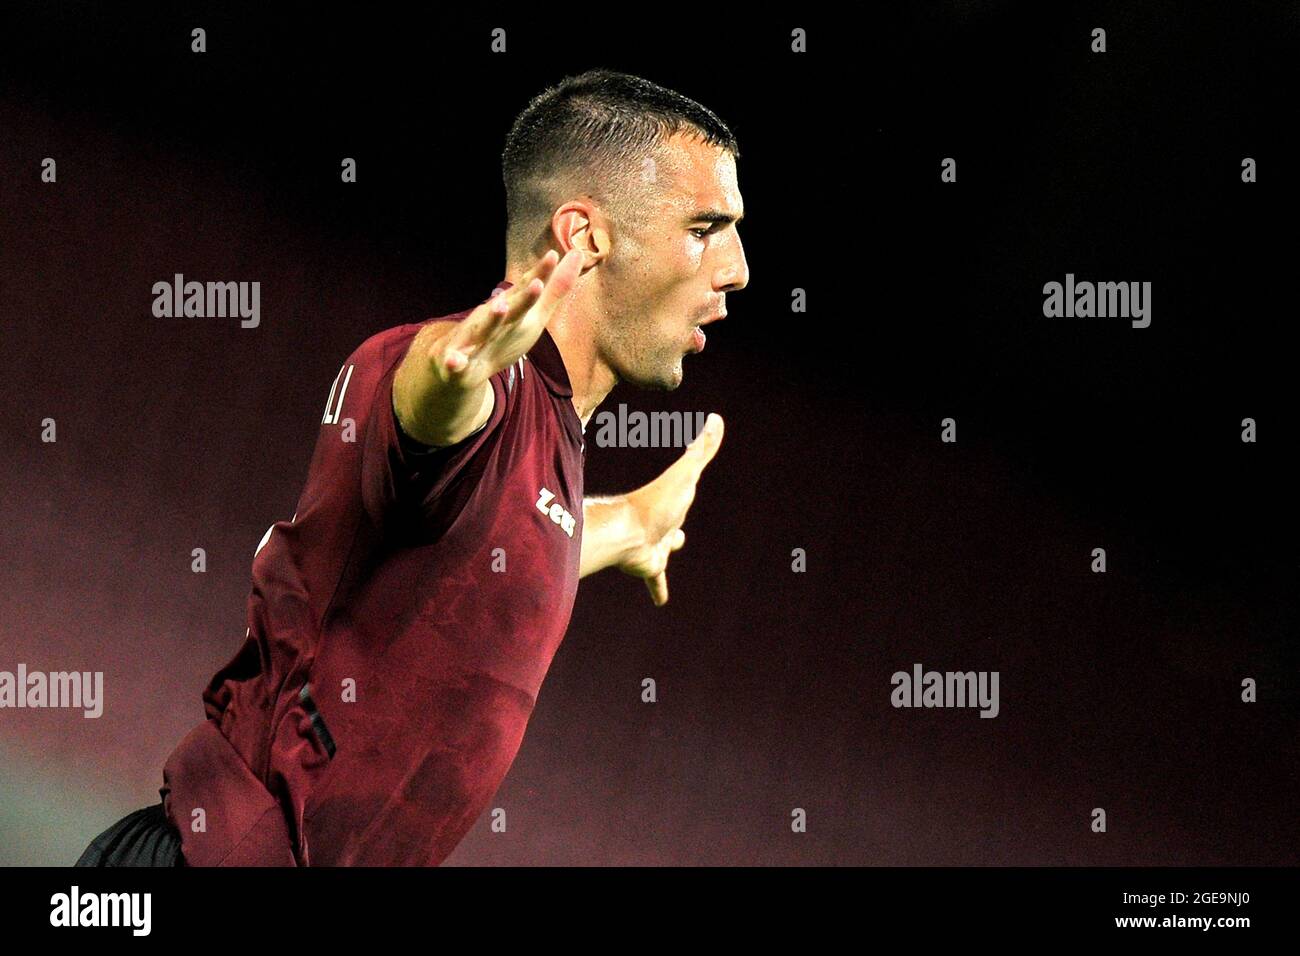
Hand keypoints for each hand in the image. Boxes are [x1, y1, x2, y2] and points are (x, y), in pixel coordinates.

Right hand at [433, 248, 582, 389]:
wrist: (457, 366)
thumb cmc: (502, 335)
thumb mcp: (532, 314)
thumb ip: (555, 289)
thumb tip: (578, 254)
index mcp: (510, 308)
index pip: (526, 289)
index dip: (539, 275)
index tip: (554, 256)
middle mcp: (492, 318)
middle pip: (510, 308)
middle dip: (523, 298)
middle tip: (537, 283)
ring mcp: (472, 338)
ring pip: (482, 329)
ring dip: (492, 318)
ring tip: (501, 305)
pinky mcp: (456, 362)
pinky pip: (454, 363)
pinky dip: (454, 362)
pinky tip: (454, 361)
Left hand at [620, 413, 724, 604]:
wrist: (627, 532)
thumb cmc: (656, 502)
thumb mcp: (685, 474)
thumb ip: (702, 450)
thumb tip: (717, 419)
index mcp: (674, 501)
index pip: (684, 491)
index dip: (688, 483)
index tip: (690, 476)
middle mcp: (664, 522)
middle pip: (674, 521)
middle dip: (677, 519)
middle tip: (679, 522)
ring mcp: (656, 544)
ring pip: (664, 549)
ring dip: (666, 550)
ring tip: (667, 553)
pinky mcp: (650, 566)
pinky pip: (656, 580)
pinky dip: (659, 589)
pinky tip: (661, 603)